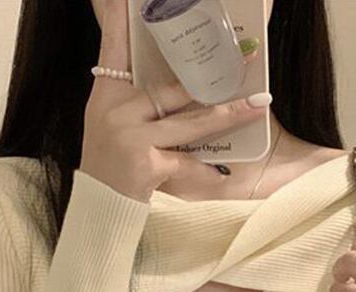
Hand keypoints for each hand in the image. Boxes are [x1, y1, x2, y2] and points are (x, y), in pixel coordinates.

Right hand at [81, 0, 268, 202]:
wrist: (98, 207)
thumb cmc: (109, 164)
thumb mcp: (109, 123)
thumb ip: (134, 98)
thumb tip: (175, 83)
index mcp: (106, 95)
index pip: (114, 48)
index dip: (118, 20)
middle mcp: (117, 111)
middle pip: (172, 88)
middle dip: (210, 78)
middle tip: (246, 57)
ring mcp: (132, 138)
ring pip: (189, 122)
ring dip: (227, 115)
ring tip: (257, 106)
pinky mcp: (145, 165)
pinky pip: (185, 164)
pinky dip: (204, 170)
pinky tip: (222, 172)